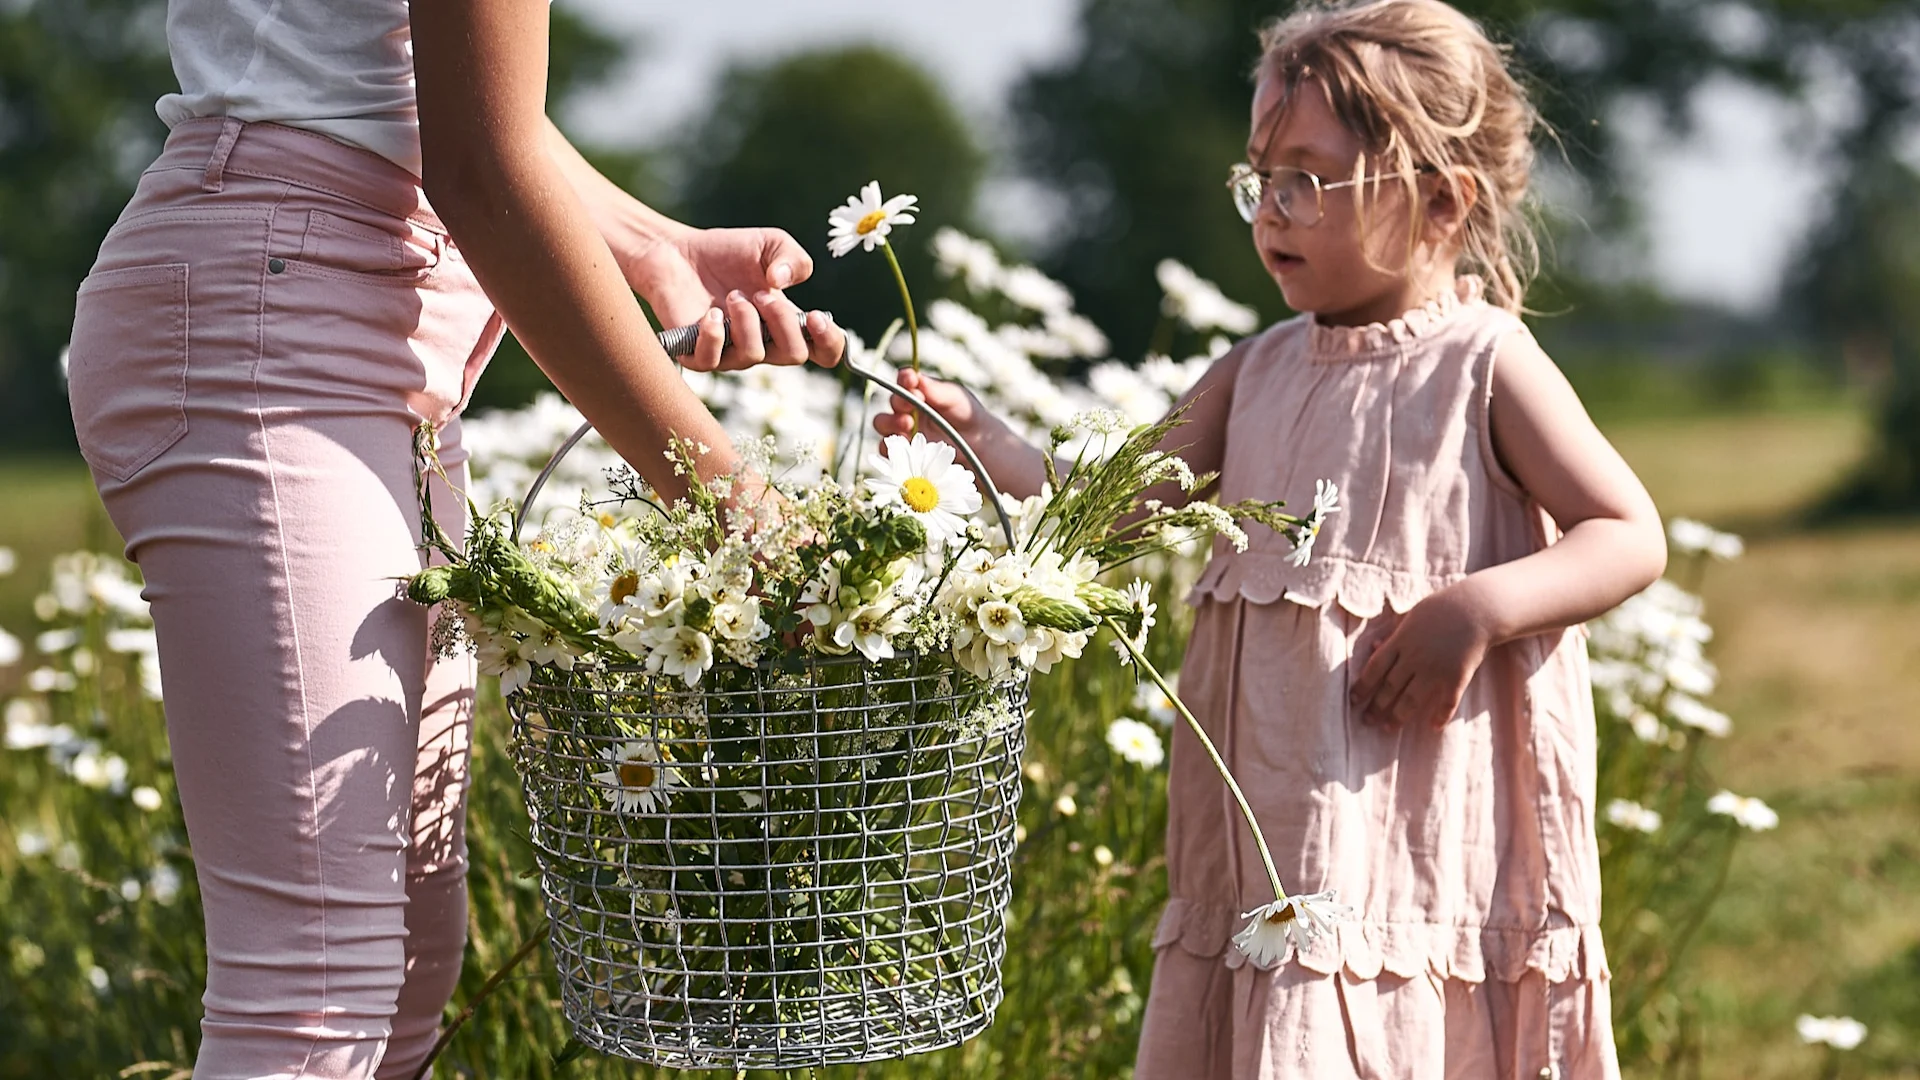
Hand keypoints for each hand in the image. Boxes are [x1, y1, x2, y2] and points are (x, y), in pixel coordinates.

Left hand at [620, 226, 844, 371]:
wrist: (679, 251)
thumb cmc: (728, 252)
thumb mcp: (771, 243)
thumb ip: (793, 258)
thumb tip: (781, 283)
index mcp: (787, 323)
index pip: (824, 352)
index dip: (830, 342)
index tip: (817, 316)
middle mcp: (764, 344)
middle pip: (794, 355)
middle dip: (782, 321)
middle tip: (761, 293)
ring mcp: (731, 353)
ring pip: (754, 356)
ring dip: (746, 320)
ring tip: (731, 296)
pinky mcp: (697, 354)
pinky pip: (712, 360)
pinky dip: (715, 334)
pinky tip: (711, 313)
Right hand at [872, 368, 982, 446]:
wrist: (978, 444)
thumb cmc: (967, 414)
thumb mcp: (957, 398)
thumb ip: (937, 390)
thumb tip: (917, 378)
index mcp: (919, 390)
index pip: (905, 380)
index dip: (905, 378)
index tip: (910, 380)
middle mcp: (907, 408)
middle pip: (892, 401)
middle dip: (899, 402)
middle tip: (911, 407)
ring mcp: (903, 429)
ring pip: (883, 424)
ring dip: (891, 423)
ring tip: (908, 426)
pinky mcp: (903, 451)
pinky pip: (887, 450)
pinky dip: (892, 447)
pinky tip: (906, 447)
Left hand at [1349, 589, 1493, 728]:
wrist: (1477, 608)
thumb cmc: (1441, 608)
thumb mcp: (1410, 616)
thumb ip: (1392, 634)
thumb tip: (1372, 646)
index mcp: (1400, 642)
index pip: (1374, 669)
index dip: (1362, 687)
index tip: (1353, 700)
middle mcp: (1414, 659)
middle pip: (1389, 688)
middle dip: (1376, 708)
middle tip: (1366, 721)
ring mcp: (1435, 670)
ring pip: (1411, 700)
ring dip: (1398, 717)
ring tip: (1388, 729)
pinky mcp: (1457, 678)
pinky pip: (1446, 703)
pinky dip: (1440, 717)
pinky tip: (1434, 727)